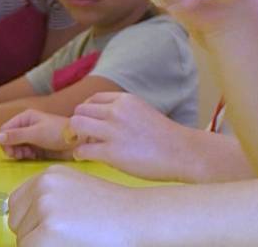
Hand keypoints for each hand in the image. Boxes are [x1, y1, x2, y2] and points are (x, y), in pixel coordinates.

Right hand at [0, 109, 75, 160]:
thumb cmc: (58, 133)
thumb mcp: (36, 133)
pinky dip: (25, 155)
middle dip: (11, 148)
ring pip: (15, 146)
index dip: (4, 141)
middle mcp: (27, 126)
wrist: (78, 141)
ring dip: (18, 152)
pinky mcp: (37, 146)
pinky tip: (32, 156)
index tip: (11, 151)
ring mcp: (32, 136)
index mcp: (25, 117)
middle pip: (8, 139)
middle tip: (20, 155)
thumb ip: (16, 135)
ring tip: (28, 155)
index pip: (4, 129)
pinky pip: (24, 152)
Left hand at [8, 165, 140, 245]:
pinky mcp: (48, 230)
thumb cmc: (114, 209)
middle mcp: (43, 186)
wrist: (139, 216)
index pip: (17, 203)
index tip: (55, 223)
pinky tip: (72, 243)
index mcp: (50, 174)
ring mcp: (44, 207)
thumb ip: (50, 197)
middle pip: (16, 222)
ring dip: (42, 243)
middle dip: (34, 232)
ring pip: (23, 239)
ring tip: (75, 235)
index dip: (32, 219)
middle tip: (69, 231)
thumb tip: (25, 217)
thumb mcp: (77, 189)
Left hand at [68, 92, 192, 180]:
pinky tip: (86, 157)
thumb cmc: (166, 137)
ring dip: (75, 136)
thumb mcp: (143, 112)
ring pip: (75, 125)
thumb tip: (104, 122)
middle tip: (84, 137)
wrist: (182, 152)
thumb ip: (124, 113)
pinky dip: (80, 154)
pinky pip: (82, 149)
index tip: (90, 124)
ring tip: (84, 145)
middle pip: (80, 111)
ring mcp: (113, 131)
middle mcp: (117, 111)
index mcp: (126, 100)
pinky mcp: (111, 152)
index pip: (93, 99)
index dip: (88, 112)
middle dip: (79, 124)